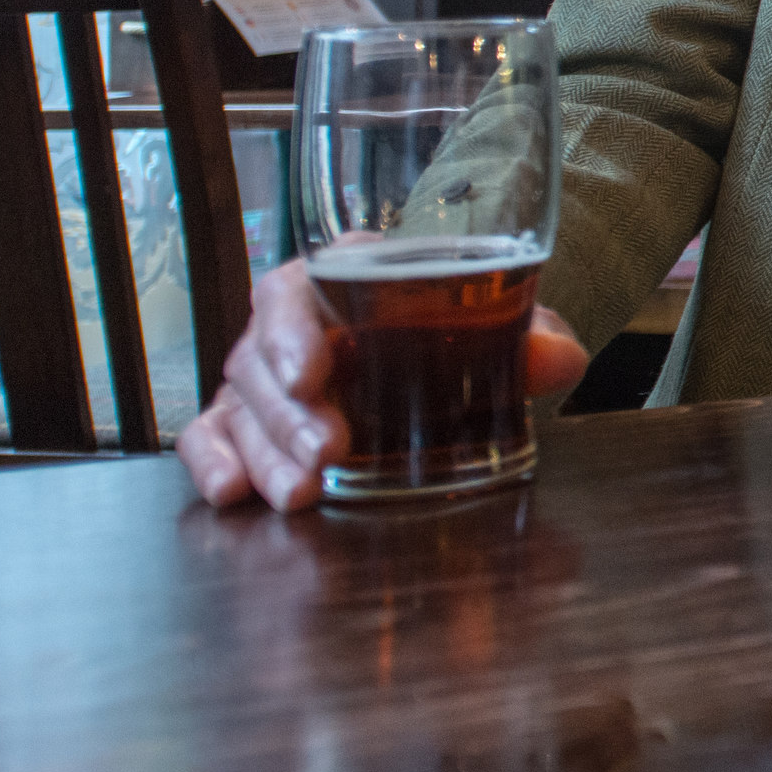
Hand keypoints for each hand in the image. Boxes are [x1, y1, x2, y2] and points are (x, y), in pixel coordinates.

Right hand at [175, 257, 590, 511]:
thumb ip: (534, 339)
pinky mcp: (252, 419)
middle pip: (263, 359)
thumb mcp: (506, 327)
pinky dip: (215, 463)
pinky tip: (232, 493)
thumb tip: (558, 358)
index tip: (312, 371)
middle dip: (290, 412)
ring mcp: (268, 374)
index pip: (295, 289)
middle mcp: (296, 322)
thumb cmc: (465, 328)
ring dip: (265, 450)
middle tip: (326, 453)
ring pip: (240, 405)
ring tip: (300, 492)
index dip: (293, 331)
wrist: (458, 349)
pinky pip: (213, 435)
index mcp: (346, 278)